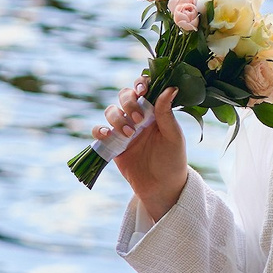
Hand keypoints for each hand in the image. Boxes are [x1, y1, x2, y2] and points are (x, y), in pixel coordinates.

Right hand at [94, 78, 186, 219]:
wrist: (161, 188)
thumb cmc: (172, 160)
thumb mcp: (173, 136)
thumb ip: (167, 113)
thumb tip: (171, 87)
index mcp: (154, 111)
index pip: (144, 88)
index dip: (140, 83)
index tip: (143, 90)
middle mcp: (137, 116)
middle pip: (124, 95)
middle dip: (128, 102)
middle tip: (138, 119)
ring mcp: (123, 129)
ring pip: (111, 111)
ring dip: (117, 118)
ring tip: (130, 135)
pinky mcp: (112, 144)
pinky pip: (99, 131)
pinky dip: (99, 130)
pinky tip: (107, 135)